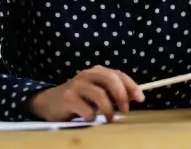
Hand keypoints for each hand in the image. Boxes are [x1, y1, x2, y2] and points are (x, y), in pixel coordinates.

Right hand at [29, 66, 143, 121]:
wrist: (50, 102)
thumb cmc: (79, 98)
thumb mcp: (97, 92)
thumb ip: (112, 92)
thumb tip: (133, 98)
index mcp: (97, 71)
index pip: (119, 74)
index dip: (131, 86)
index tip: (140, 99)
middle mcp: (87, 74)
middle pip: (110, 79)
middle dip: (121, 95)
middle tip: (125, 110)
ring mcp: (76, 85)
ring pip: (100, 94)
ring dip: (108, 109)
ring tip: (109, 118)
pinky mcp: (68, 98)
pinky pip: (86, 109)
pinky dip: (92, 116)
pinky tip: (91, 118)